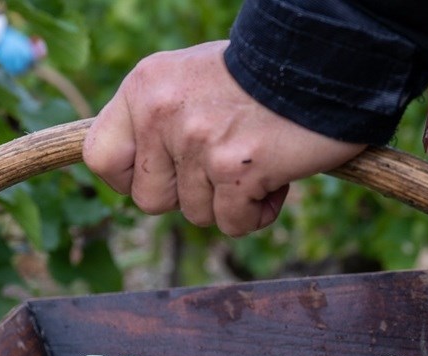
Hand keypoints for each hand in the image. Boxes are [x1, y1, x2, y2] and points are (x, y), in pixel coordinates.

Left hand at [83, 41, 366, 236]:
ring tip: (257, 161)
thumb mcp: (189, 81)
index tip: (161, 173)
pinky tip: (276, 178)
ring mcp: (197, 142)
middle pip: (150, 201)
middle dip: (187, 195)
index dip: (129, 178)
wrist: (327, 59)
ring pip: (195, 214)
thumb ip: (158, 121)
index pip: (100, 158)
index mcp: (144, 88)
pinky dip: (257, 213)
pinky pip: (231, 223)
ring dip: (230, 201)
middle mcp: (161, 113)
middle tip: (223, 165)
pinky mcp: (234, 168)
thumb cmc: (261, 78)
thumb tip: (137, 171)